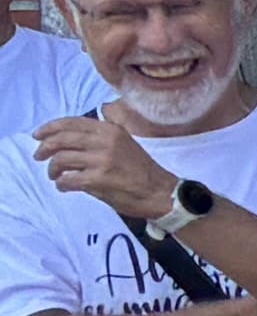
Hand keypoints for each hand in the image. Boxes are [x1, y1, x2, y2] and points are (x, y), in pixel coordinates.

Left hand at [42, 112, 169, 219]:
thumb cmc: (140, 170)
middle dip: (44, 148)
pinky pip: (68, 180)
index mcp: (110, 130)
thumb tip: (67, 140)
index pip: (71, 123)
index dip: (50, 127)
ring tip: (55, 176)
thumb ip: (100, 138)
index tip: (37, 135)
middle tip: (38, 156)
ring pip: (61, 159)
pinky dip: (61, 184)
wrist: (160, 192)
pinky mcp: (98, 179)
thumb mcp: (123, 144)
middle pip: (61, 139)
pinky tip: (64, 186)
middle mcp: (105, 141)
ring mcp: (102, 160)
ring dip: (52, 169)